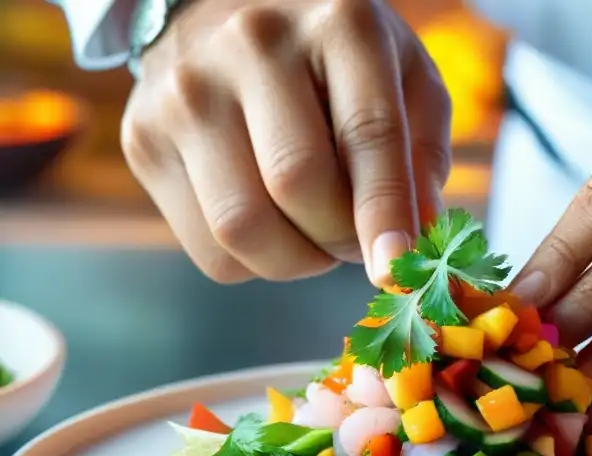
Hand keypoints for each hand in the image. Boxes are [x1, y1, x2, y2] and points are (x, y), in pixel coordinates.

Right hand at [121, 0, 450, 284]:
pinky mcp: (142, 138)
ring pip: (242, 228)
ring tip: (313, 232)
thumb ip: (422, 156)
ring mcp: (185, 91)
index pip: (366, 132)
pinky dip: (253, 261)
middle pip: (296, 185)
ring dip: (295, 259)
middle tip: (355, 240)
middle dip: (339, 238)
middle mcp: (251, 45)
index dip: (384, 211)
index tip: (395, 268)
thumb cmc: (335, 60)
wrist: (223, 11)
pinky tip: (271, 222)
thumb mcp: (404, 80)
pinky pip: (208, 249)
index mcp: (338, 23)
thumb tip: (415, 241)